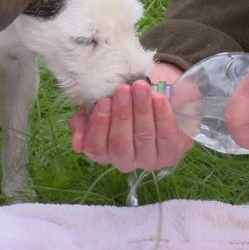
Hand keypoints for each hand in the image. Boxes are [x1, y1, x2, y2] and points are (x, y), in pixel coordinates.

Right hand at [69, 62, 193, 172]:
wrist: (157, 103)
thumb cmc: (124, 105)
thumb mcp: (100, 109)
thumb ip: (84, 121)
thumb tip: (77, 143)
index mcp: (103, 153)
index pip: (96, 147)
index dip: (99, 125)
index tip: (104, 101)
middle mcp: (125, 162)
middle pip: (120, 143)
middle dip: (122, 115)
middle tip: (123, 90)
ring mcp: (148, 160)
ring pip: (143, 137)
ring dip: (141, 110)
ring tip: (140, 88)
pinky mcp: (170, 154)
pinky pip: (166, 135)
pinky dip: (162, 115)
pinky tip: (158, 99)